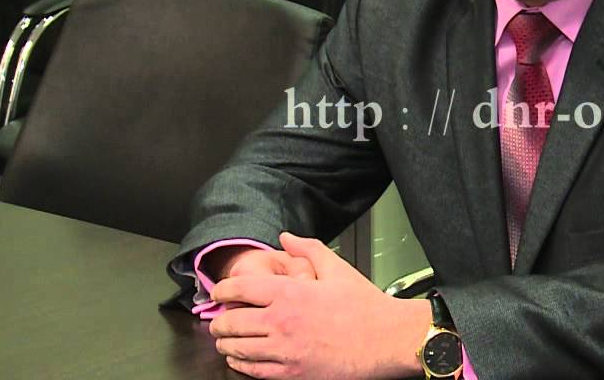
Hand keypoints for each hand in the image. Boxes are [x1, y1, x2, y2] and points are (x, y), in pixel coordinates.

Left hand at [209, 232, 431, 379]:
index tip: (218, 292)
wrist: (386, 339)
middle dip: (219, 322)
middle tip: (217, 321)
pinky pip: (254, 371)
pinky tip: (239, 360)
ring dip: (226, 345)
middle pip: (232, 322)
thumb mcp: (337, 268)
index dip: (223, 290)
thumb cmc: (364, 305)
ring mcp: (285, 350)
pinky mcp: (293, 373)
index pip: (240, 289)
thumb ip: (308, 248)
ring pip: (238, 350)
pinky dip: (240, 365)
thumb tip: (285, 238)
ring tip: (224, 341)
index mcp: (290, 292)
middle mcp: (281, 321)